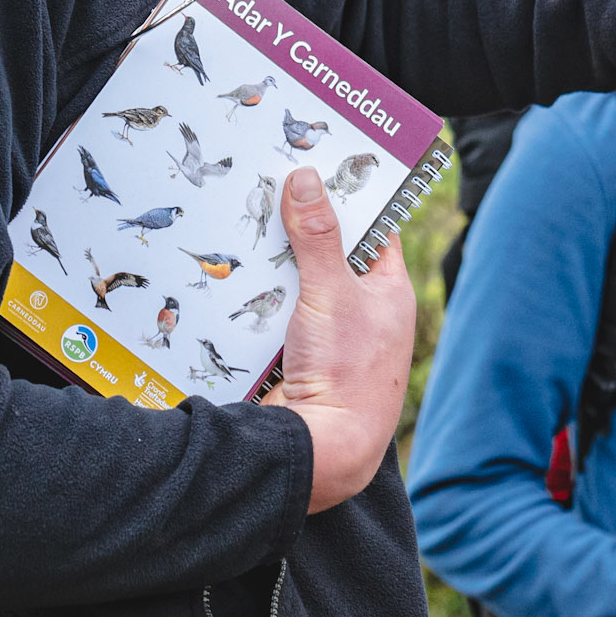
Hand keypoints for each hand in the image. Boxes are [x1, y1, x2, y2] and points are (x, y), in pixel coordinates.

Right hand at [262, 167, 416, 512]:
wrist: (323, 453)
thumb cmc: (348, 373)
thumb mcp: (332, 291)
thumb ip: (317, 236)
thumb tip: (305, 178)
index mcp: (388, 292)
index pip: (371, 230)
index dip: (347, 197)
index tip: (316, 164)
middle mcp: (362, 313)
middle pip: (326, 256)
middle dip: (296, 230)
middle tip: (264, 187)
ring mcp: (328, 338)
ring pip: (295, 286)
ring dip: (270, 268)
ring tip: (237, 224)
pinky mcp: (296, 359)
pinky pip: (272, 316)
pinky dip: (253, 301)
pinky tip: (227, 278)